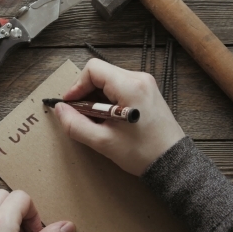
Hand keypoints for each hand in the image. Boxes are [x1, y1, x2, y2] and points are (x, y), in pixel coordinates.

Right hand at [55, 59, 184, 175]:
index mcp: (130, 86)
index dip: (76, 86)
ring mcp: (145, 84)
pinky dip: (108, 99)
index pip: (93, 69)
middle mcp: (139, 79)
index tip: (70, 104)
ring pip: (109, 80)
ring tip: (96, 120)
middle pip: (100, 73)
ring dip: (96, 97)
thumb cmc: (142, 152)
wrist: (172, 161)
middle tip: (82, 115)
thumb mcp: (102, 141)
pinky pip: (119, 87)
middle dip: (86, 92)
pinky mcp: (147, 92)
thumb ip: (75, 124)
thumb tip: (60, 110)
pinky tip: (108, 118)